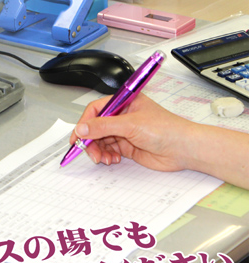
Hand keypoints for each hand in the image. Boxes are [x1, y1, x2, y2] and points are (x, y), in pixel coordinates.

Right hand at [70, 93, 192, 172]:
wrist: (185, 150)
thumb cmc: (167, 129)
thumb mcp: (131, 125)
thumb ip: (104, 126)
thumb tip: (82, 129)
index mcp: (123, 102)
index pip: (96, 109)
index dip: (85, 122)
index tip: (78, 135)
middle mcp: (122, 116)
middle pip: (96, 127)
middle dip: (91, 140)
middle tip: (88, 151)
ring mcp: (124, 132)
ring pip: (101, 140)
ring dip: (98, 150)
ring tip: (103, 158)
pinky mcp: (128, 146)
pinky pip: (109, 150)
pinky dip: (107, 156)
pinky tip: (112, 159)